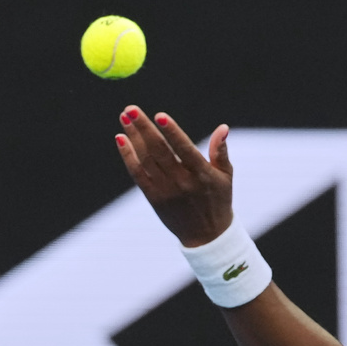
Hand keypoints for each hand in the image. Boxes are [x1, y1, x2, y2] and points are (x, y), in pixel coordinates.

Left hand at [116, 106, 232, 246]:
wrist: (207, 236)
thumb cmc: (218, 200)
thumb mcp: (225, 176)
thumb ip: (220, 151)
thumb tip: (222, 127)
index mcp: (202, 175)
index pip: (184, 149)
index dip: (172, 132)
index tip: (159, 115)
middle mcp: (182, 183)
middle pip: (159, 151)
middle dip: (143, 128)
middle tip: (130, 109)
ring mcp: (166, 191)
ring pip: (145, 160)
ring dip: (133, 137)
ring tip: (124, 118)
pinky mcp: (154, 198)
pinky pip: (137, 174)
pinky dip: (128, 156)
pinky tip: (121, 139)